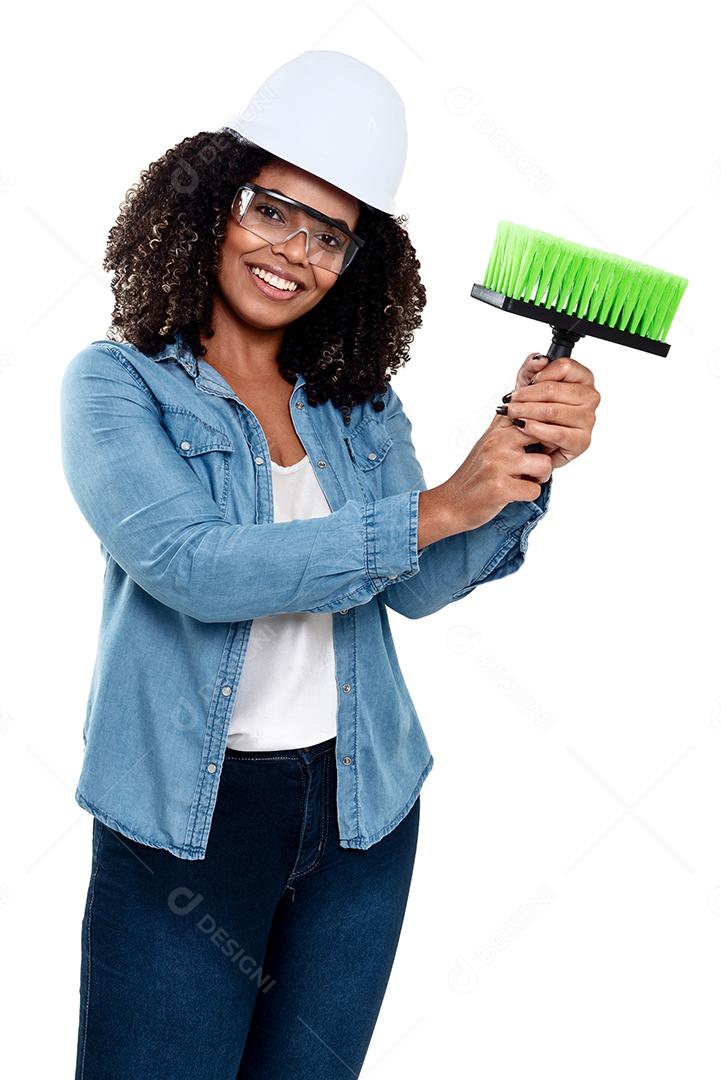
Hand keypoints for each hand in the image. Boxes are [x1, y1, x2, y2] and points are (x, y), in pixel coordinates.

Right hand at [428, 407, 553, 538]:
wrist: (451, 503)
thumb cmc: (475, 474)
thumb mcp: (489, 441)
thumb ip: (506, 423)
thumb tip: (526, 394)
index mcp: (497, 429)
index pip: (533, 413)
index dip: (546, 426)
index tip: (543, 441)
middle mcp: (497, 442)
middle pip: (544, 435)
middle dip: (548, 451)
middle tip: (537, 462)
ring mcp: (498, 464)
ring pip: (544, 464)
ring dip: (541, 477)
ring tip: (526, 479)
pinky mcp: (500, 488)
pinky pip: (534, 490)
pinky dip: (529, 495)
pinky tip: (515, 493)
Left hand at [497, 351, 600, 468]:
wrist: (532, 441)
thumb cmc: (535, 411)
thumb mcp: (528, 384)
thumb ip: (531, 366)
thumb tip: (540, 359)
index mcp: (582, 378)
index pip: (565, 366)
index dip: (541, 374)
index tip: (528, 382)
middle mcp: (589, 397)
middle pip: (554, 390)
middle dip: (526, 396)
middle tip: (510, 401)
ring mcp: (588, 419)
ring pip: (553, 411)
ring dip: (526, 412)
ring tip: (512, 415)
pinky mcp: (582, 441)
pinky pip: (557, 433)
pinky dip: (536, 429)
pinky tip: (523, 427)